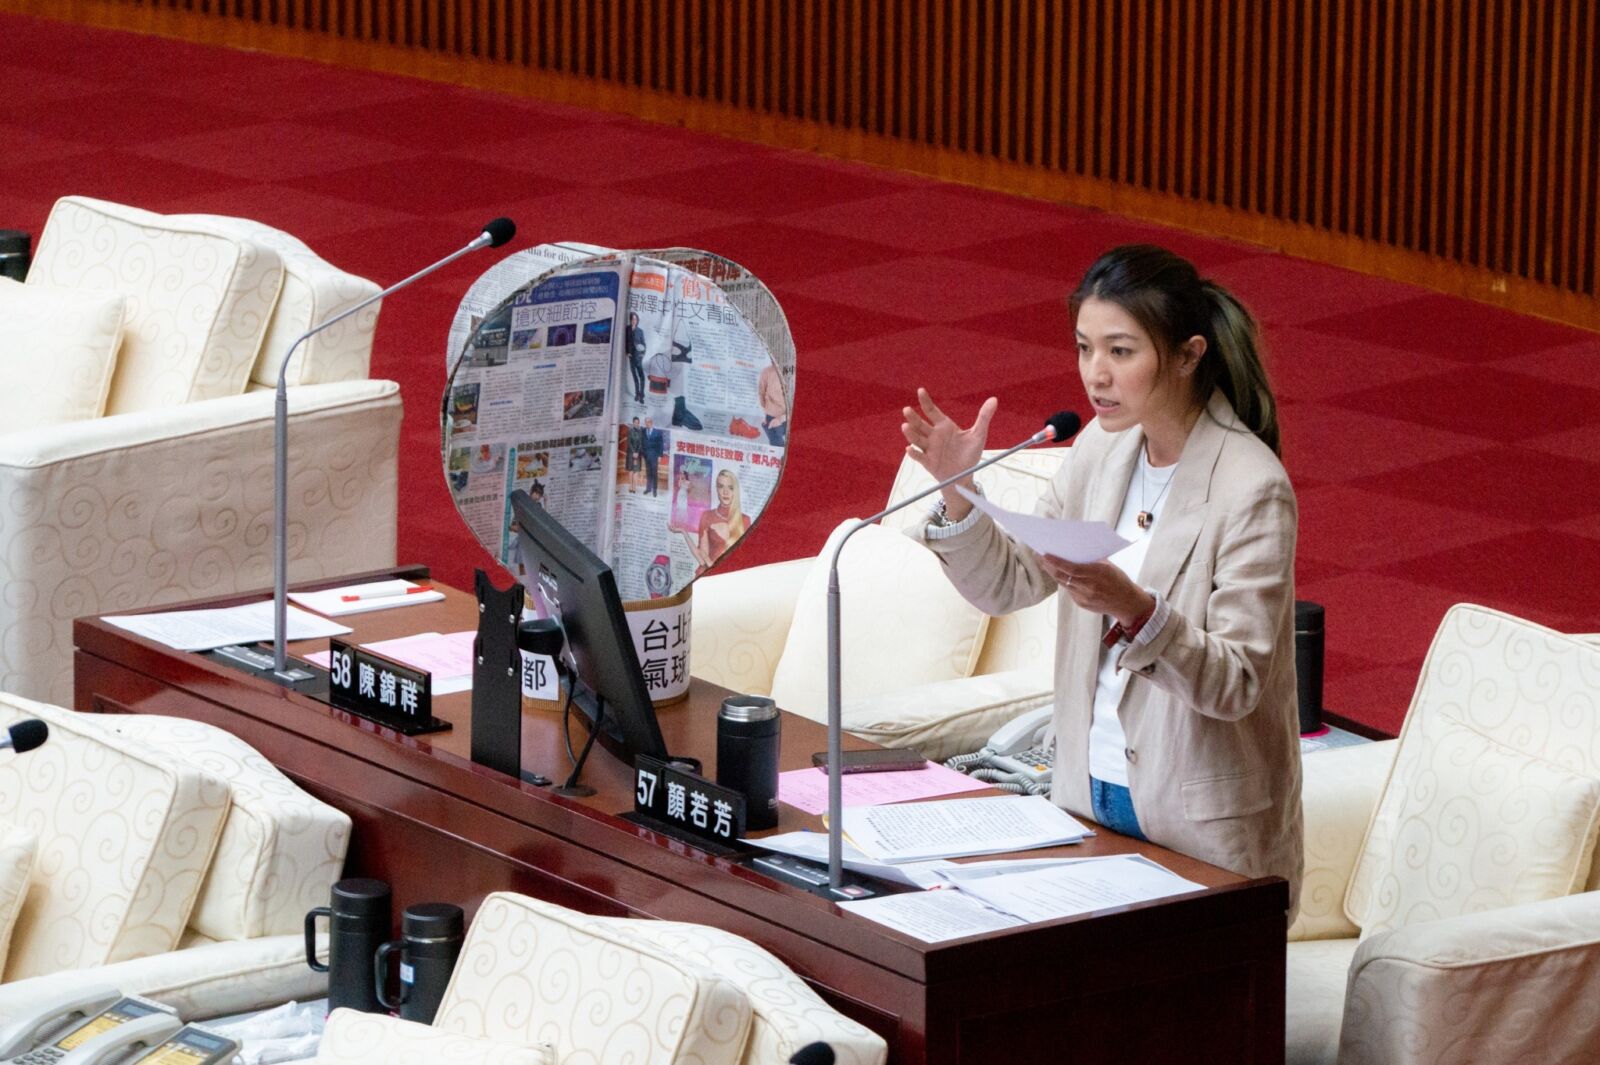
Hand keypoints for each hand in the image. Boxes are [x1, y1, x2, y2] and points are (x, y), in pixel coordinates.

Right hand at [901, 389, 996, 507]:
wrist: (964, 476)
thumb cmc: (970, 454)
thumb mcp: (978, 435)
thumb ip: (984, 417)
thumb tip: (994, 399)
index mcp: (944, 426)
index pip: (932, 411)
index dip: (925, 401)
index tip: (920, 391)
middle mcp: (934, 436)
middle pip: (920, 424)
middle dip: (913, 417)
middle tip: (907, 409)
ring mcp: (929, 448)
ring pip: (917, 439)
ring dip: (911, 433)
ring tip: (905, 426)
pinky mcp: (928, 462)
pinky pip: (919, 456)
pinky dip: (914, 453)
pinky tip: (909, 449)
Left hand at [1040, 557, 1153, 627]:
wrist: (1127, 603)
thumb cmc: (1119, 580)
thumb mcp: (1109, 566)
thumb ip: (1093, 560)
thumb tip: (1075, 549)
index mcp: (1098, 574)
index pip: (1072, 568)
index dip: (1057, 562)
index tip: (1045, 555)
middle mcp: (1090, 587)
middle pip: (1063, 576)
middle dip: (1049, 566)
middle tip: (1039, 556)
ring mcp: (1085, 597)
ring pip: (1064, 583)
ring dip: (1053, 573)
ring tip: (1044, 563)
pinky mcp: (1082, 604)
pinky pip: (1069, 590)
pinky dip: (1063, 581)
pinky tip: (1057, 574)